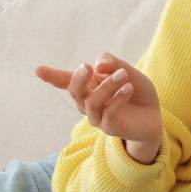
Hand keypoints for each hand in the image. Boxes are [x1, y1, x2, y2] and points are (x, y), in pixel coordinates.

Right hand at [34, 53, 162, 146]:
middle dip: (78, 79)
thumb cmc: (135, 89)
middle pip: (75, 91)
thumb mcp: (127, 70)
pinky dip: (117, 100)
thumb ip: (113, 63)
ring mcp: (97, 117)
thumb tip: (98, 64)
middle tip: (87, 66)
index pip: (66, 81)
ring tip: (123, 74)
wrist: (152, 113)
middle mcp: (88, 102)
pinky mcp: (110, 128)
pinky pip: (108, 114)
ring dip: (106, 87)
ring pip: (92, 103)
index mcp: (88, 85)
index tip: (37, 69)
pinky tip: (129, 88)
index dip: (51, 76)